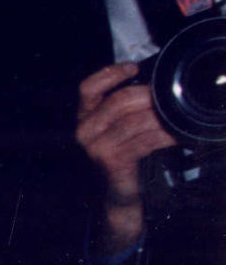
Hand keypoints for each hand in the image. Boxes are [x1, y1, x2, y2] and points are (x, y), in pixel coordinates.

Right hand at [76, 61, 175, 256]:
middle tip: (172, 96)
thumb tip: (157, 85)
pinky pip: (144, 140)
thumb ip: (127, 108)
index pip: (88, 88)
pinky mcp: (112, 162)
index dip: (110, 74)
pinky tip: (178, 134)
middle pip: (118, 101)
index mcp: (84, 118)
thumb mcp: (119, 130)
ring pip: (135, 120)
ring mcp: (96, 148)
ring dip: (162, 116)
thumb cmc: (125, 159)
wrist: (119, 197)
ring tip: (180, 115)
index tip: (134, 67)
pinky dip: (165, 135)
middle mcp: (85, 132)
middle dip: (149, 96)